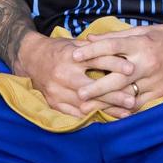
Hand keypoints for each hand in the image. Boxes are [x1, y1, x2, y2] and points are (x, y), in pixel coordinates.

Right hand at [15, 32, 135, 117]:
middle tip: (133, 100)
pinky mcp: (53, 103)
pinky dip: (91, 118)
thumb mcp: (76, 43)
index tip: (132, 70)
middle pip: (92, 87)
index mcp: (71, 56)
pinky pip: (74, 114)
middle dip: (113, 95)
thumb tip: (123, 52)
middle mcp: (63, 74)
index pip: (96, 60)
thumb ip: (96, 48)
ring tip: (125, 114)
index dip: (115, 64)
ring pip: (85, 104)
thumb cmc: (59, 49)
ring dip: (106, 110)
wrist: (30, 59)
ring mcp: (56, 91)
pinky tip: (106, 120)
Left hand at [70, 23, 162, 108]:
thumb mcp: (139, 31)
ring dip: (105, 102)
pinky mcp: (159, 92)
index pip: (113, 47)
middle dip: (97, 87)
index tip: (74, 56)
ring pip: (126, 94)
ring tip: (87, 107)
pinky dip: (123, 109)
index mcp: (141, 44)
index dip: (93, 51)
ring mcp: (153, 80)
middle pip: (117, 77)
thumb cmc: (162, 36)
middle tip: (79, 93)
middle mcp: (147, 63)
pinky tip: (109, 113)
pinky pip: (138, 104)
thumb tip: (88, 39)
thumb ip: (113, 37)